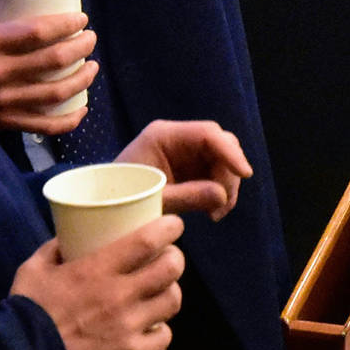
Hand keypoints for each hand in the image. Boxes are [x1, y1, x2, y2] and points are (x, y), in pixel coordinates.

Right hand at [0, 9, 98, 135]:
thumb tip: (26, 10)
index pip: (38, 31)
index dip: (67, 25)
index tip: (81, 19)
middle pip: (55, 60)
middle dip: (82, 47)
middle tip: (90, 39)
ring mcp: (3, 101)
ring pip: (58, 92)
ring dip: (83, 78)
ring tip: (92, 67)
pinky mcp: (6, 123)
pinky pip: (47, 125)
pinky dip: (70, 119)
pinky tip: (82, 108)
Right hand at [11, 216, 184, 349]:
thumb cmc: (27, 313)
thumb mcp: (33, 270)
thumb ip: (54, 249)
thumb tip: (70, 235)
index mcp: (97, 269)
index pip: (148, 240)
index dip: (169, 228)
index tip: (172, 225)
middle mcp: (119, 294)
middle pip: (171, 268)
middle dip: (175, 259)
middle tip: (167, 259)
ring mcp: (128, 326)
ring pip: (172, 301)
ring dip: (170, 293)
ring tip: (160, 293)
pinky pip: (164, 337)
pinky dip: (160, 331)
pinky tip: (150, 328)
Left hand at [117, 119, 250, 222]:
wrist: (104, 207)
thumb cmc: (120, 199)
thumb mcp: (153, 200)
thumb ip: (187, 196)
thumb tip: (222, 195)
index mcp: (163, 136)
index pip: (207, 134)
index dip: (230, 152)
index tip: (245, 174)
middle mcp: (177, 139)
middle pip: (220, 145)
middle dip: (228, 173)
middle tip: (222, 205)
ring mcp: (185, 152)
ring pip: (222, 160)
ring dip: (227, 186)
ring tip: (216, 214)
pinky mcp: (189, 167)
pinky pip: (216, 172)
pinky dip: (220, 191)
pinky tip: (213, 211)